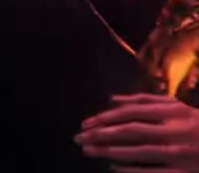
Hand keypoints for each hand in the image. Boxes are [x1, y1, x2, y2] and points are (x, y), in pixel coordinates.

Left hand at [77, 93, 198, 171]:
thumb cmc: (197, 125)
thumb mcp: (177, 108)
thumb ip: (145, 102)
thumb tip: (111, 100)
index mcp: (174, 112)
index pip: (131, 113)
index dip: (105, 118)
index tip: (86, 124)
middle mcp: (176, 131)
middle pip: (130, 131)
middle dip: (101, 134)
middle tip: (79, 138)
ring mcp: (181, 154)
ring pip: (138, 152)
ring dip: (109, 151)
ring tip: (89, 151)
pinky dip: (131, 170)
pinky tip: (113, 167)